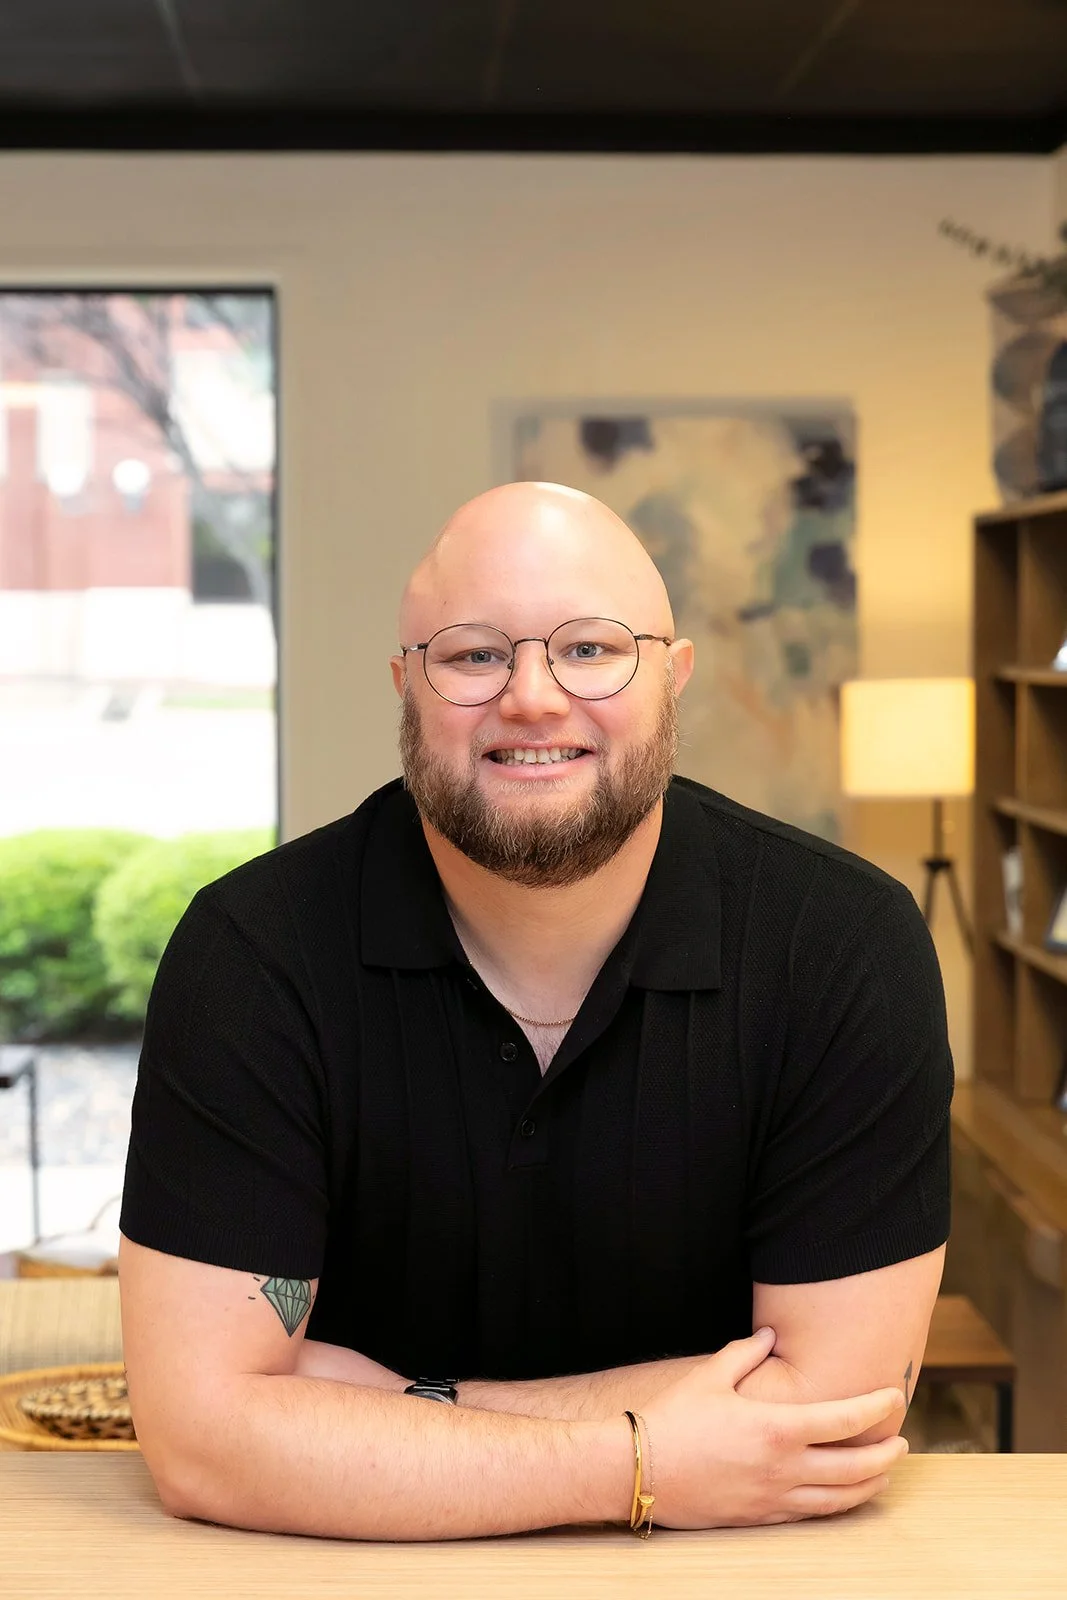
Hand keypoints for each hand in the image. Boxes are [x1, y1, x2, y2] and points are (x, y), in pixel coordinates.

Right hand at [638, 1327, 907, 1528]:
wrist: (639, 1468)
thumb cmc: (673, 1418)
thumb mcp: (710, 1376)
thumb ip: (746, 1353)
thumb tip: (769, 1335)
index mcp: (777, 1427)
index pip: (845, 1419)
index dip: (877, 1408)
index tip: (894, 1397)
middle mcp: (784, 1467)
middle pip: (855, 1467)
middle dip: (886, 1455)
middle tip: (902, 1442)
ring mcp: (774, 1498)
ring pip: (840, 1500)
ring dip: (869, 1486)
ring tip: (884, 1474)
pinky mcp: (760, 1518)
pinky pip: (810, 1515)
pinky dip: (836, 1505)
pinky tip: (841, 1496)